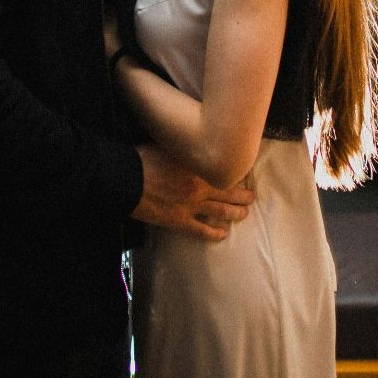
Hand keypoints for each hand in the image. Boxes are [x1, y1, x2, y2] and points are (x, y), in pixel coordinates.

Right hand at [131, 145, 253, 241]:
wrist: (125, 179)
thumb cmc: (143, 158)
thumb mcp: (169, 146)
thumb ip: (186, 149)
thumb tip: (195, 143)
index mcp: (198, 166)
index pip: (227, 170)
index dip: (237, 173)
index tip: (242, 172)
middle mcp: (200, 186)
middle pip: (231, 193)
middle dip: (244, 196)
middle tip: (252, 196)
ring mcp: (191, 206)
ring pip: (222, 212)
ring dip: (236, 213)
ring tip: (244, 213)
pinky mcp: (179, 221)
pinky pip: (203, 230)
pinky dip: (215, 233)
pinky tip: (224, 234)